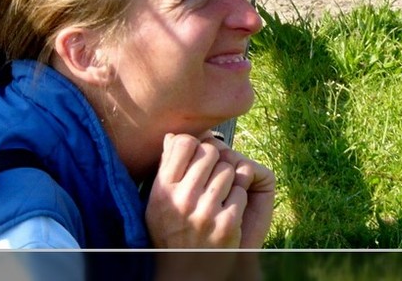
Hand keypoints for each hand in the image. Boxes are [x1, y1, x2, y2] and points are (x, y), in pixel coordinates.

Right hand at [144, 132, 274, 248]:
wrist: (188, 272)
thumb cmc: (173, 232)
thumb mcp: (160, 202)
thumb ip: (167, 168)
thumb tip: (173, 136)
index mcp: (163, 190)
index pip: (185, 143)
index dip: (196, 145)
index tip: (198, 157)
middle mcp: (181, 200)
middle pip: (211, 152)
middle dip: (215, 162)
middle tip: (211, 179)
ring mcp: (205, 213)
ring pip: (229, 169)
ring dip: (229, 180)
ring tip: (219, 196)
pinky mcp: (227, 224)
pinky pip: (241, 189)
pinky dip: (239, 197)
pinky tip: (228, 210)